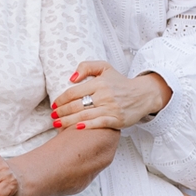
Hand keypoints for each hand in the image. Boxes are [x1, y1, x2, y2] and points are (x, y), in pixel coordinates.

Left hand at [50, 61, 170, 131]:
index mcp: (99, 83)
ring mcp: (111, 108)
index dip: (61, 100)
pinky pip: (99, 123)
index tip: (54, 105)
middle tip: (52, 116)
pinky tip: (76, 128)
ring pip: (84, 116)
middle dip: (61, 112)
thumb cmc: (120, 82)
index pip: (73, 92)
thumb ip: (87, 67)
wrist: (143, 94)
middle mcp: (104, 95)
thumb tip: (72, 78)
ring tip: (57, 124)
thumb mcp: (105, 68)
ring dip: (68, 121)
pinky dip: (87, 126)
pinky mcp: (117, 119)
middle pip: (76, 105)